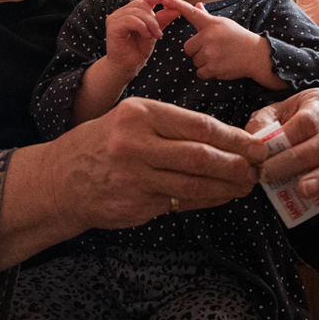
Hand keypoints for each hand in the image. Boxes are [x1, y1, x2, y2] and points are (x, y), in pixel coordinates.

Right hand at [46, 97, 267, 230]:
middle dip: (236, 164)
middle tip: (258, 168)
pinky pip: (180, 203)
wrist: (60, 180)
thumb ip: (169, 125)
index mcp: (139, 114)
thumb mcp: (129, 119)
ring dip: (226, 187)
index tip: (255, 144)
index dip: (233, 137)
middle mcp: (136, 144)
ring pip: (194, 184)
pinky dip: (206, 200)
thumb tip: (222, 137)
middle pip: (200, 157)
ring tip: (246, 185)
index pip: (198, 125)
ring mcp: (135, 178)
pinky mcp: (136, 205)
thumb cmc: (101, 144)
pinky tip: (220, 197)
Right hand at [105, 0, 182, 77]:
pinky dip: (141, 27)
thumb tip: (177, 8)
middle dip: (154, 18)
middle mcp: (122, 12)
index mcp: (132, 11)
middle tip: (159, 33)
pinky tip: (146, 35)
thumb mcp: (155, 32)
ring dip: (149, 24)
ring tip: (153, 36)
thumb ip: (163, 19)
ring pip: (137, 11)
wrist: (127, 67)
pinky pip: (130, 19)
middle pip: (142, 4)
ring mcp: (115, 18)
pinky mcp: (112, 26)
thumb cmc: (138, 50)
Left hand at [164, 0, 282, 87]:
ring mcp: (210, 53)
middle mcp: (208, 37)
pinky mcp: (213, 68)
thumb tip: (197, 5)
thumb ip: (207, 17)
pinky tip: (219, 66)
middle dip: (197, 50)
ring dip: (203, 61)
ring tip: (219, 57)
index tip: (167, 0)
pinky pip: (200, 72)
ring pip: (195, 60)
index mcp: (211, 24)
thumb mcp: (224, 24)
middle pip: (188, 47)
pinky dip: (207, 72)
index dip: (179, 6)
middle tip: (212, 49)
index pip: (192, 13)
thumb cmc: (238, 37)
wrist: (255, 55)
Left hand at [247, 89, 318, 218]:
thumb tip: (255, 147)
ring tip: (302, 191)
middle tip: (271, 175)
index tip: (264, 158)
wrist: (315, 124)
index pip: (309, 121)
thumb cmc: (291, 119)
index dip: (286, 140)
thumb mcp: (273, 113)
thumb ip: (262, 125)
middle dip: (298, 161)